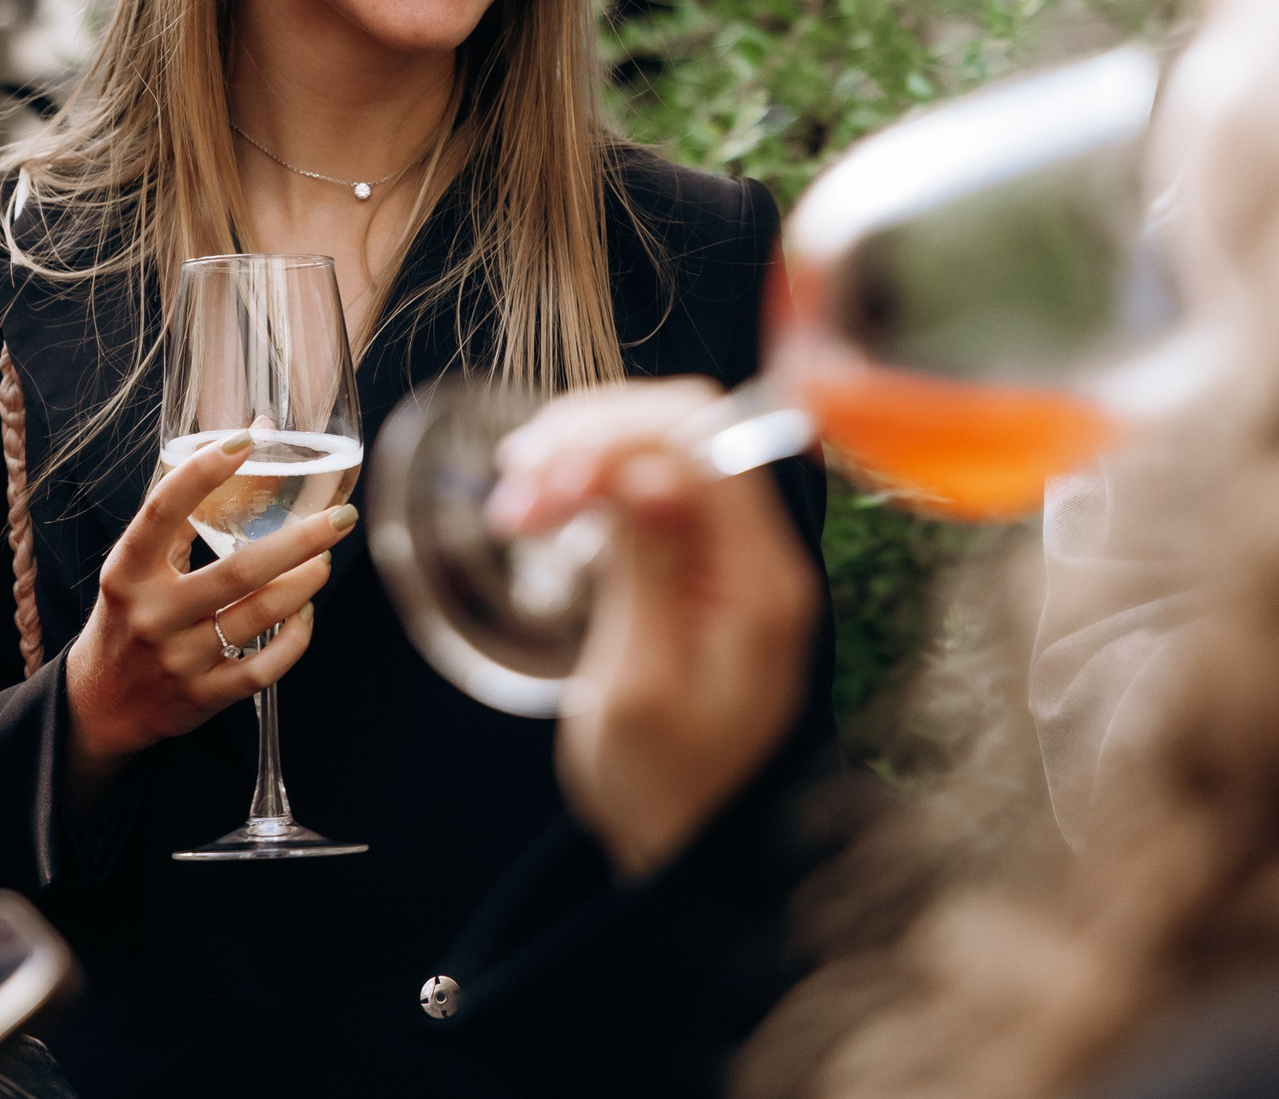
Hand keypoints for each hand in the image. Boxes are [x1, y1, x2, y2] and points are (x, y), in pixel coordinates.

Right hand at [63, 428, 355, 802]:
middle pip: (238, 570)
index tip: (245, 441)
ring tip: (325, 560)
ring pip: (259, 615)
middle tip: (342, 516)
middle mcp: (151, 615)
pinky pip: (265, 667)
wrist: (98, 704)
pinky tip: (305, 612)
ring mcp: (179, 659)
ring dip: (304, 582)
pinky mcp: (203, 696)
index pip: (162, 512)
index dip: (203, 473)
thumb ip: (185, 511)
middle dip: (300, 540)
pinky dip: (295, 638)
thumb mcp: (136, 566)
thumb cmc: (128, 617)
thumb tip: (250, 435)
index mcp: (128, 572)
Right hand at [489, 380, 817, 876]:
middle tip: (514, 485)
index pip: (706, 448)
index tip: (539, 479)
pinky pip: (655, 486)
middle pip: (688, 430)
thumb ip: (650, 574)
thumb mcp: (638, 689)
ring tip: (516, 496)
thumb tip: (652, 472)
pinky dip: (595, 480)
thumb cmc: (656, 787)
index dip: (618, 439)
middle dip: (595, 437)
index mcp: (764, 585)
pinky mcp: (702, 564)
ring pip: (666, 447)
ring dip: (586, 452)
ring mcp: (734, 556)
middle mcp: (762, 556)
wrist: (679, 846)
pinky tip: (547, 501)